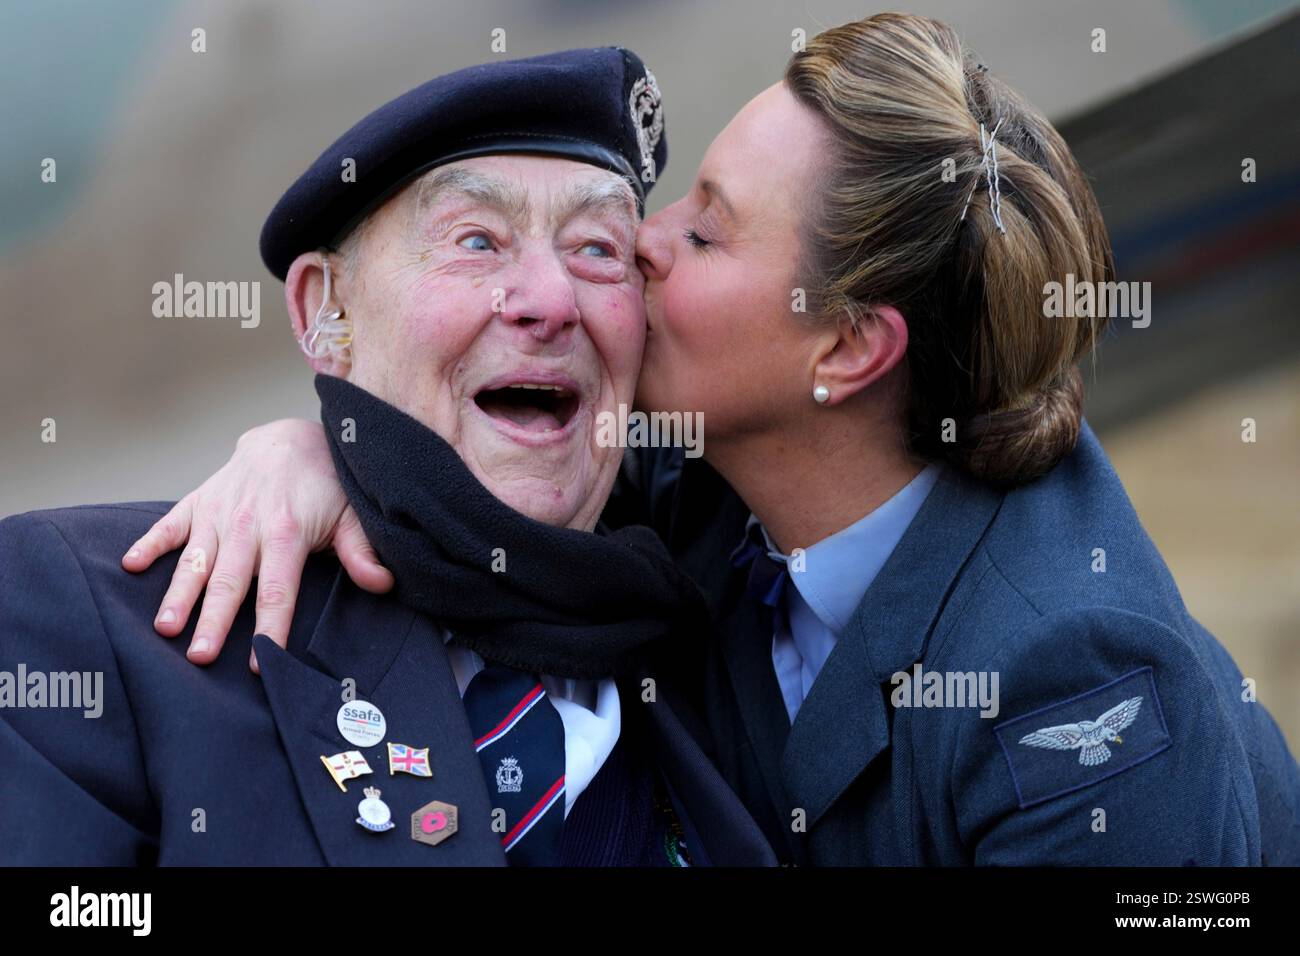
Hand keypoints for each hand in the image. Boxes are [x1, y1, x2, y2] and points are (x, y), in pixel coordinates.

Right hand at [121, 418, 392, 671]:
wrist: (292, 437)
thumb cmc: (327, 485)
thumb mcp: (353, 516)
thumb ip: (362, 552)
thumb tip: (383, 583)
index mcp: (287, 532)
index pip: (278, 590)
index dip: (271, 627)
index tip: (262, 662)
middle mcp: (248, 524)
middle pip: (230, 582)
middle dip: (214, 620)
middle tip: (200, 656)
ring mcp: (219, 512)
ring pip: (195, 561)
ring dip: (178, 595)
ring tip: (164, 627)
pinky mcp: (198, 501)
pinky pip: (169, 524)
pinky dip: (149, 543)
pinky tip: (128, 565)